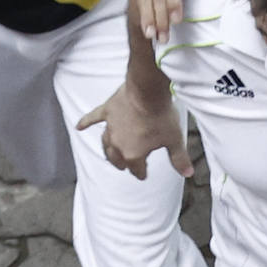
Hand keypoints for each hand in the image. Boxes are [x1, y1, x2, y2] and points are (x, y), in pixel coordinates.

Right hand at [76, 84, 192, 179]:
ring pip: (105, 143)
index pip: (137, 169)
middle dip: (123, 164)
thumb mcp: (174, 139)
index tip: (144, 176)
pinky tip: (78, 126)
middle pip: (117, 159)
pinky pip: (93, 118)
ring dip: (108, 150)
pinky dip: (85, 122)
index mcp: (133, 154)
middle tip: (125, 167)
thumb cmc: (161, 116)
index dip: (141, 173)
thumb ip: (179, 158)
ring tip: (109, 154)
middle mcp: (118, 143)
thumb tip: (188, 173)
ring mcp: (110, 127)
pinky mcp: (107, 111)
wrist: (148, 91)